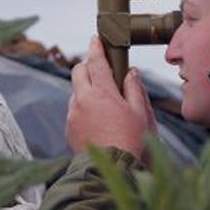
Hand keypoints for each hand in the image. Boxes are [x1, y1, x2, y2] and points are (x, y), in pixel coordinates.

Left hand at [65, 36, 157, 157]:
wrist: (109, 170)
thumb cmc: (130, 141)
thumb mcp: (140, 113)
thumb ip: (134, 89)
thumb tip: (131, 73)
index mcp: (102, 93)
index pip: (96, 62)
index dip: (96, 48)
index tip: (96, 39)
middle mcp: (83, 100)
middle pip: (78, 71)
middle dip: (87, 65)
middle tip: (99, 67)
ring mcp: (73, 114)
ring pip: (76, 92)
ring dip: (86, 89)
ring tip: (103, 101)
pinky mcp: (69, 128)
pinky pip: (74, 110)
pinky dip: (83, 108)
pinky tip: (97, 120)